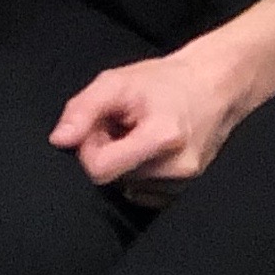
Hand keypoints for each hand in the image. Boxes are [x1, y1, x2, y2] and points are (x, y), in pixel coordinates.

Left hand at [50, 40, 250, 202]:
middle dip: (109, 152)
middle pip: (112, 179)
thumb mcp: (118, 80)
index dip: (90, 148)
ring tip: (140, 135)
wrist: (215, 86)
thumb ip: (83, 109)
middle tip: (123, 125)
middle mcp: (175, 169)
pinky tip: (150, 151)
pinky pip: (144, 193)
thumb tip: (59, 142)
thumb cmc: (166, 81)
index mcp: (160, 138)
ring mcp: (183, 185)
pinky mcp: (186, 192)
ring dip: (124, 164)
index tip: (101, 127)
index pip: (100, 169)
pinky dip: (139, 174)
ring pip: (126, 187)